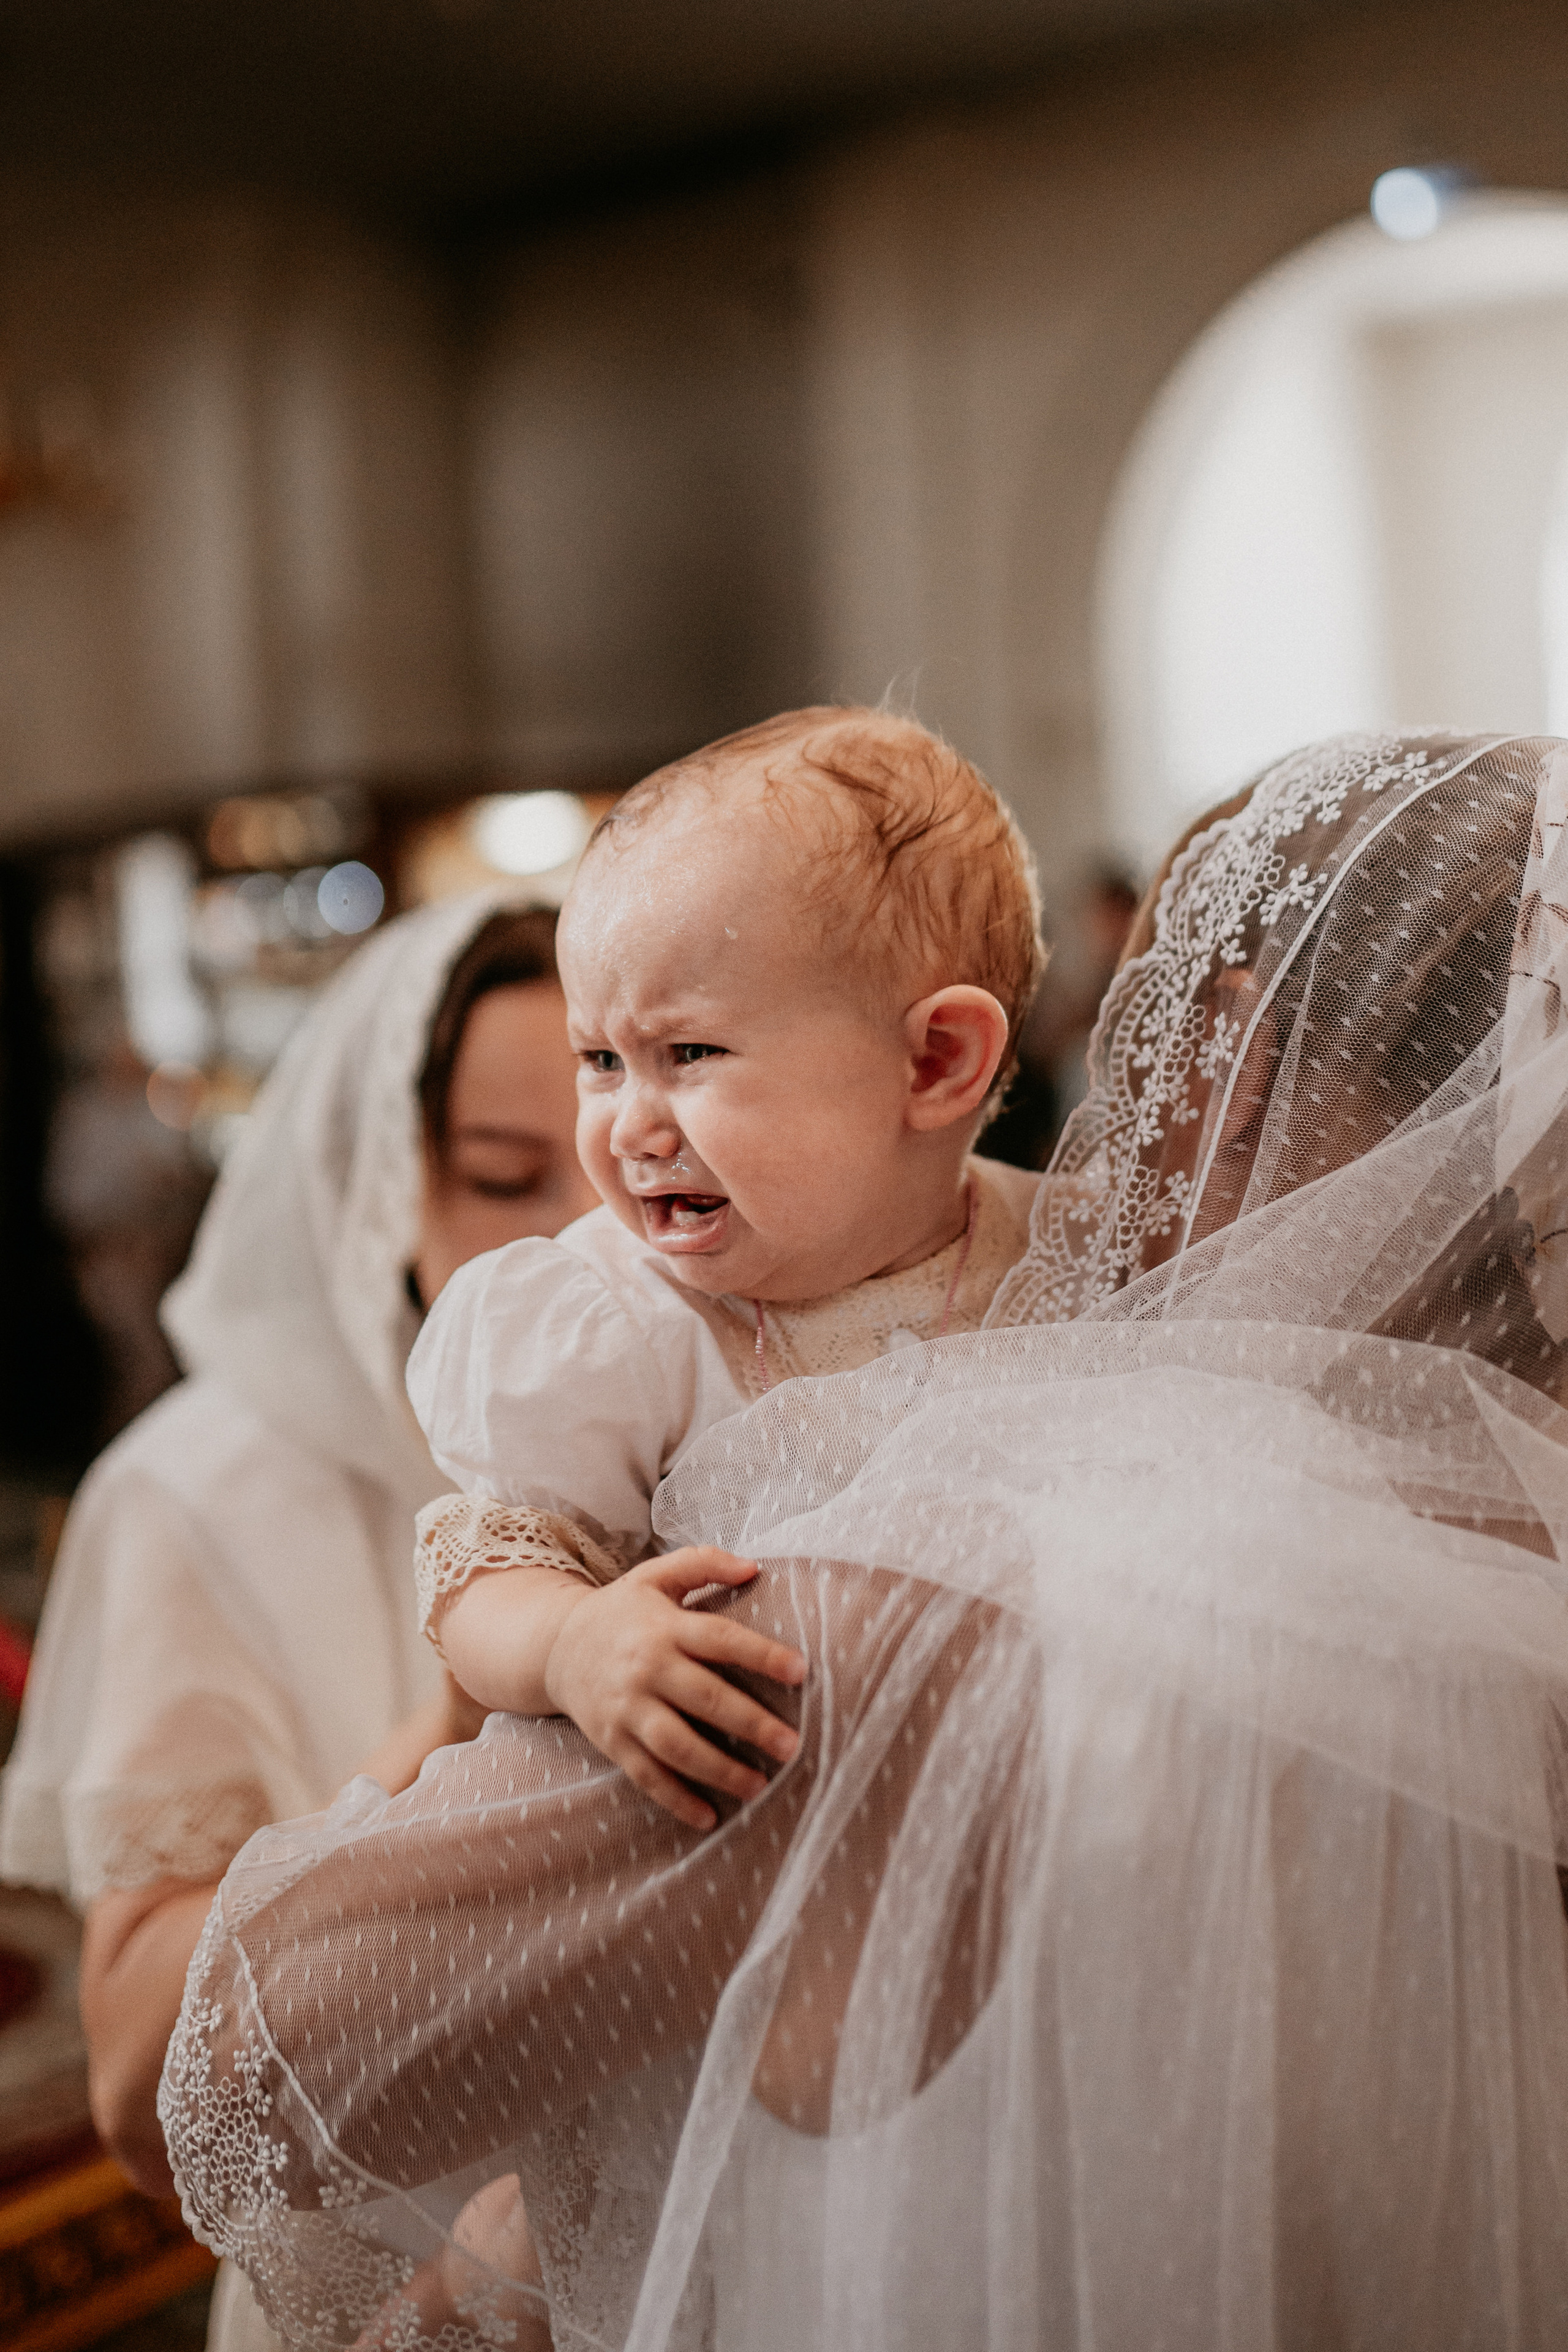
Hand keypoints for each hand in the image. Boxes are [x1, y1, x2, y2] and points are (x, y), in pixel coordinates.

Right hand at [543, 1548, 804, 1830]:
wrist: (554, 1647)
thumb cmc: (621, 1611)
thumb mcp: (656, 1576)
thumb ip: (704, 1563)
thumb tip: (755, 1566)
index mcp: (664, 1627)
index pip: (720, 1639)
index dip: (762, 1654)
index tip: (801, 1671)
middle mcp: (646, 1668)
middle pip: (706, 1699)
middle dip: (752, 1724)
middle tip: (792, 1745)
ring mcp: (626, 1708)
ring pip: (677, 1746)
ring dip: (719, 1770)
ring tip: (760, 1785)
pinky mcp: (612, 1740)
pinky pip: (646, 1775)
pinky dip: (676, 1800)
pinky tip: (709, 1818)